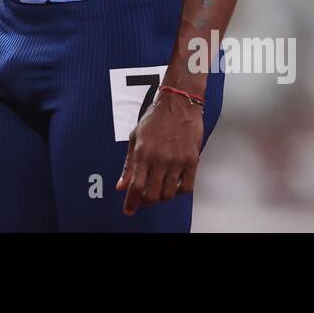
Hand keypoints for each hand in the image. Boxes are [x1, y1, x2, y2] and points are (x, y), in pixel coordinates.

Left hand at [116, 89, 203, 215]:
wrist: (179, 102)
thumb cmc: (156, 117)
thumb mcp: (135, 137)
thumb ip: (128, 164)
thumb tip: (121, 185)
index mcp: (143, 153)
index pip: (135, 186)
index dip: (131, 202)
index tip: (129, 210)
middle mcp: (159, 159)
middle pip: (152, 194)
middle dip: (146, 202)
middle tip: (144, 201)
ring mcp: (177, 161)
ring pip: (169, 193)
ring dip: (162, 198)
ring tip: (159, 191)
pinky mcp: (192, 160)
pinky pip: (187, 187)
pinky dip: (180, 192)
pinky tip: (175, 185)